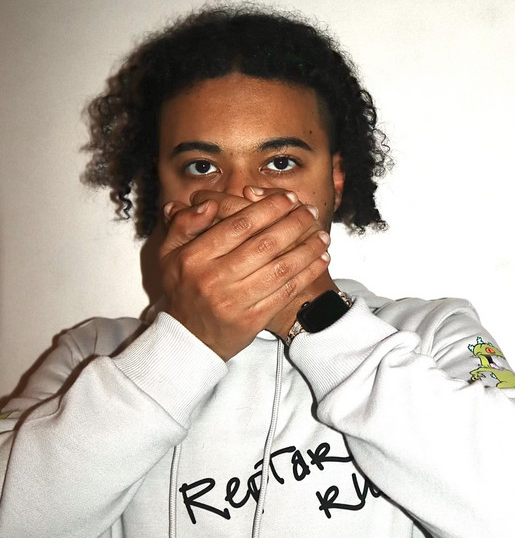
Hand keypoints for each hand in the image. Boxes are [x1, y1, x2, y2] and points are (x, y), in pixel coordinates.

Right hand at [159, 190, 331, 359]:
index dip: (269, 208)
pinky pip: (286, 292)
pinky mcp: (252, 320)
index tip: (288, 198)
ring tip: (322, 235)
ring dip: (307, 249)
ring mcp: (235, 301)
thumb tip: (208, 203)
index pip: (239, 225)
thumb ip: (184, 224)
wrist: (187, 339)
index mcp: (195, 257)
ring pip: (280, 268)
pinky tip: (320, 259)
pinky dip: (307, 274)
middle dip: (294, 224)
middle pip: (265, 243)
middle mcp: (214, 278)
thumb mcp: (169, 253)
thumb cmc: (183, 289)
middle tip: (310, 211)